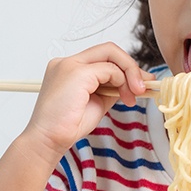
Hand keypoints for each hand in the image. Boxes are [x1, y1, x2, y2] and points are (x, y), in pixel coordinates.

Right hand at [20, 43, 151, 161]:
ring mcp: (70, 64)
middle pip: (108, 50)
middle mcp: (66, 62)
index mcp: (67, 68)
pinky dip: (121, 81)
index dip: (124, 68)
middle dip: (130, 66)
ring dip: (129, 74)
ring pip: (111, 54)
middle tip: (142, 87)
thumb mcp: (96, 102)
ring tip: (132, 97)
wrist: (48, 140)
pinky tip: (123, 97)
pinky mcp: (77, 72)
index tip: (138, 84)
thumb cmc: (67, 127)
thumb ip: (111, 88)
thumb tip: (134, 83)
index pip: (101, 58)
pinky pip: (110, 69)